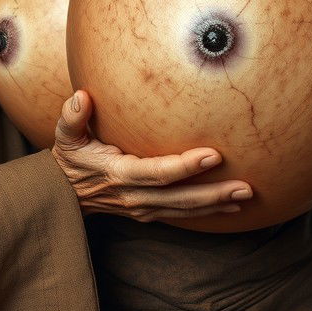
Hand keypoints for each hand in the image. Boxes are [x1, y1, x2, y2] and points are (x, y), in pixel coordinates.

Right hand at [50, 91, 252, 222]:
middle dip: (214, 193)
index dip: (186, 166)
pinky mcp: (149, 213)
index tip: (213, 155)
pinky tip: (231, 207)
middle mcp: (134, 196)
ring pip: (185, 210)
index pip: (158, 172)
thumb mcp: (65, 137)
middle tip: (246, 187)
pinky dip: (207, 212)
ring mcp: (143, 208)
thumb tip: (81, 96)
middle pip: (180, 198)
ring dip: (217, 204)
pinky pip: (182, 214)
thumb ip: (72, 117)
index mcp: (119, 174)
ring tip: (247, 196)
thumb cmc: (69, 159)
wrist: (64, 196)